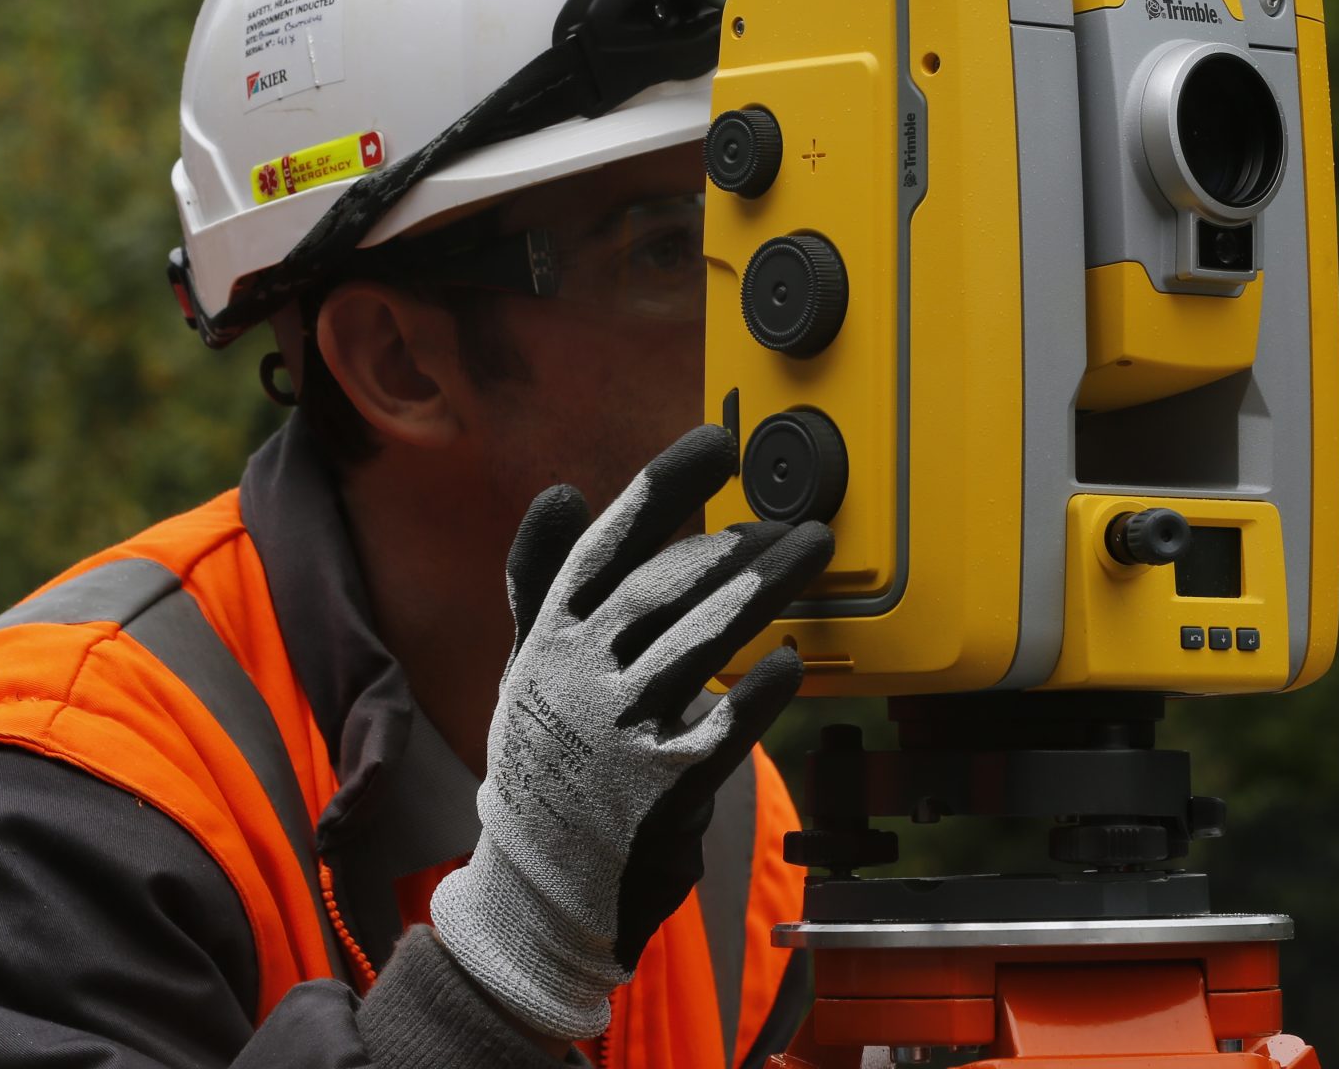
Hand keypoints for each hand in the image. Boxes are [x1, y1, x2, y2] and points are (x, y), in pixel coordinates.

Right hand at [429, 423, 829, 1040]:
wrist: (537, 896)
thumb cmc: (544, 768)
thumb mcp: (527, 670)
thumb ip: (544, 581)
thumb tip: (562, 494)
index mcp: (548, 642)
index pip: (606, 546)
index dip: (663, 487)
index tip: (717, 442)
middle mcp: (577, 680)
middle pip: (664, 587)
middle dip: (735, 542)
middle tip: (790, 515)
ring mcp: (619, 735)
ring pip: (701, 643)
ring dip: (764, 589)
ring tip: (811, 550)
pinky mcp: (663, 791)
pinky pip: (725, 729)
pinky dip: (761, 692)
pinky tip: (792, 661)